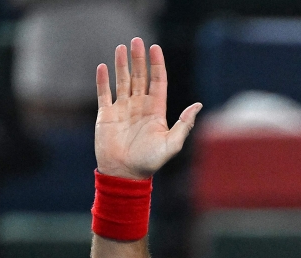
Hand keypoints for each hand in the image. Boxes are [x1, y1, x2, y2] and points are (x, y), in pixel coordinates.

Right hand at [95, 38, 202, 179]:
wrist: (125, 174)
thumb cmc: (150, 162)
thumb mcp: (171, 144)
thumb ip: (184, 124)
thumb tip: (198, 105)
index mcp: (156, 111)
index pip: (157, 82)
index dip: (156, 65)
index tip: (154, 48)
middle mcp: (139, 107)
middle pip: (140, 77)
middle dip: (139, 59)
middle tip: (136, 41)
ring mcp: (122, 110)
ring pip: (122, 81)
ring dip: (121, 65)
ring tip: (121, 48)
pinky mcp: (106, 115)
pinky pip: (104, 94)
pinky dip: (103, 81)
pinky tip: (103, 67)